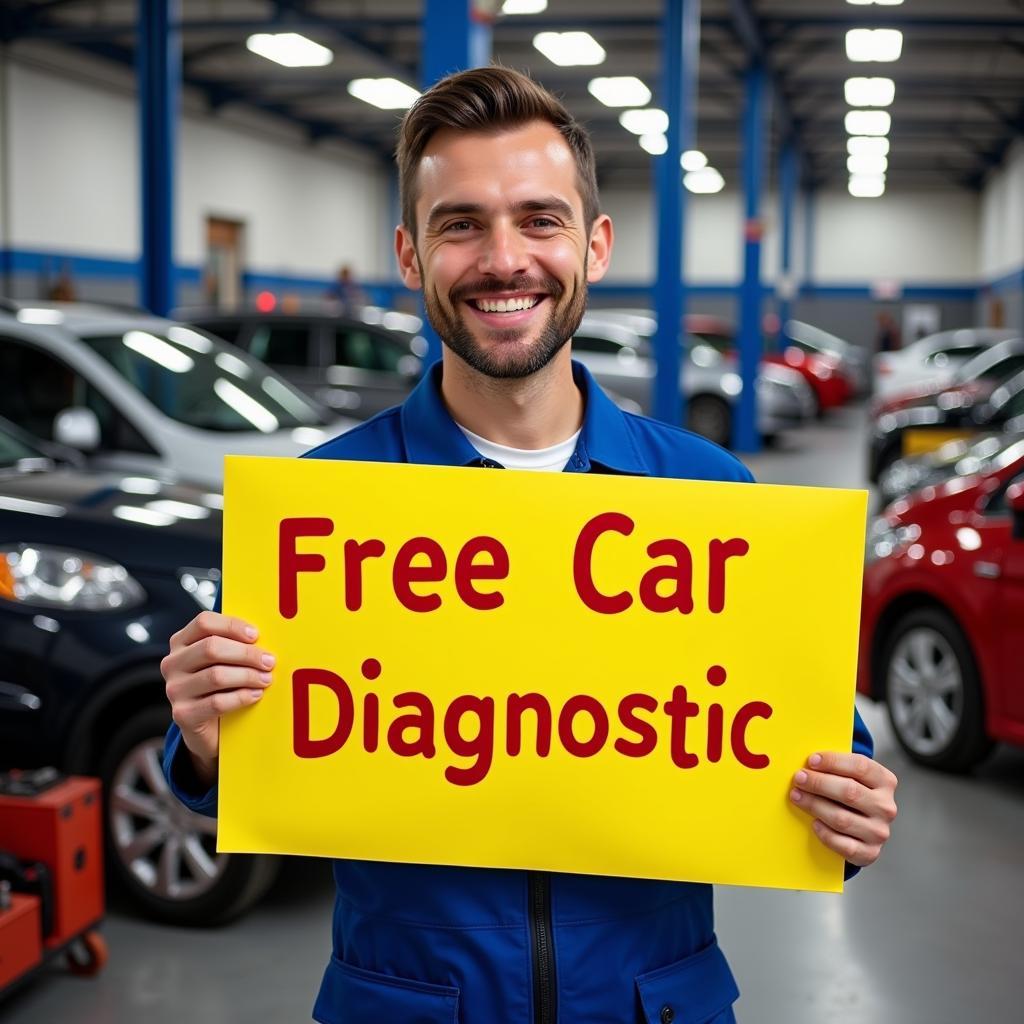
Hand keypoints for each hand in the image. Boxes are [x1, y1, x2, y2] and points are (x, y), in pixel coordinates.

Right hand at [161, 611, 274, 785]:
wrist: (208, 727)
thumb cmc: (220, 686)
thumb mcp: (224, 660)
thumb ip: (235, 644)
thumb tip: (265, 636)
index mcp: (181, 642)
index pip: (204, 622)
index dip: (232, 625)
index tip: (256, 635)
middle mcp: (172, 663)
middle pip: (211, 648)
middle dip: (246, 654)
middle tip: (269, 661)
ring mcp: (175, 689)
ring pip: (216, 676)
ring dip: (248, 676)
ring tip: (266, 679)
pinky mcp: (183, 714)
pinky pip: (217, 703)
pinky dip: (241, 697)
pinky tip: (255, 695)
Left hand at [789, 752, 897, 867]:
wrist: (862, 827)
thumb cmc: (851, 795)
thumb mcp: (851, 776)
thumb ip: (836, 767)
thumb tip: (809, 761)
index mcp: (885, 782)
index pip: (861, 766)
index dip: (834, 761)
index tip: (812, 760)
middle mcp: (885, 807)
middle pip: (849, 791)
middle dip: (818, 783)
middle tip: (799, 778)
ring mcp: (878, 831)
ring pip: (842, 818)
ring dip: (814, 805)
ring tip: (797, 796)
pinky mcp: (869, 852)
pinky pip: (843, 845)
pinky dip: (825, 833)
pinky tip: (814, 823)